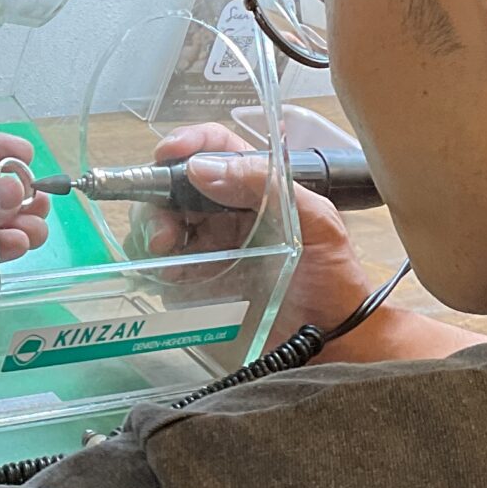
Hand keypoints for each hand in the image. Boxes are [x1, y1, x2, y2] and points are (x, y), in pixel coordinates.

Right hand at [138, 122, 373, 344]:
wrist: (335, 344)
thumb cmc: (335, 281)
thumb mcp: (318, 225)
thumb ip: (270, 188)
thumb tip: (203, 169)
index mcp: (257, 190)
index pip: (217, 149)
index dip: (190, 143)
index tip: (169, 153)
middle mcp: (226, 214)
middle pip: (175, 185)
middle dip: (158, 195)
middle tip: (164, 228)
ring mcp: (207, 249)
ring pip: (160, 221)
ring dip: (151, 229)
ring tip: (163, 250)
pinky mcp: (194, 285)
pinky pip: (158, 265)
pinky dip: (152, 264)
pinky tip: (168, 275)